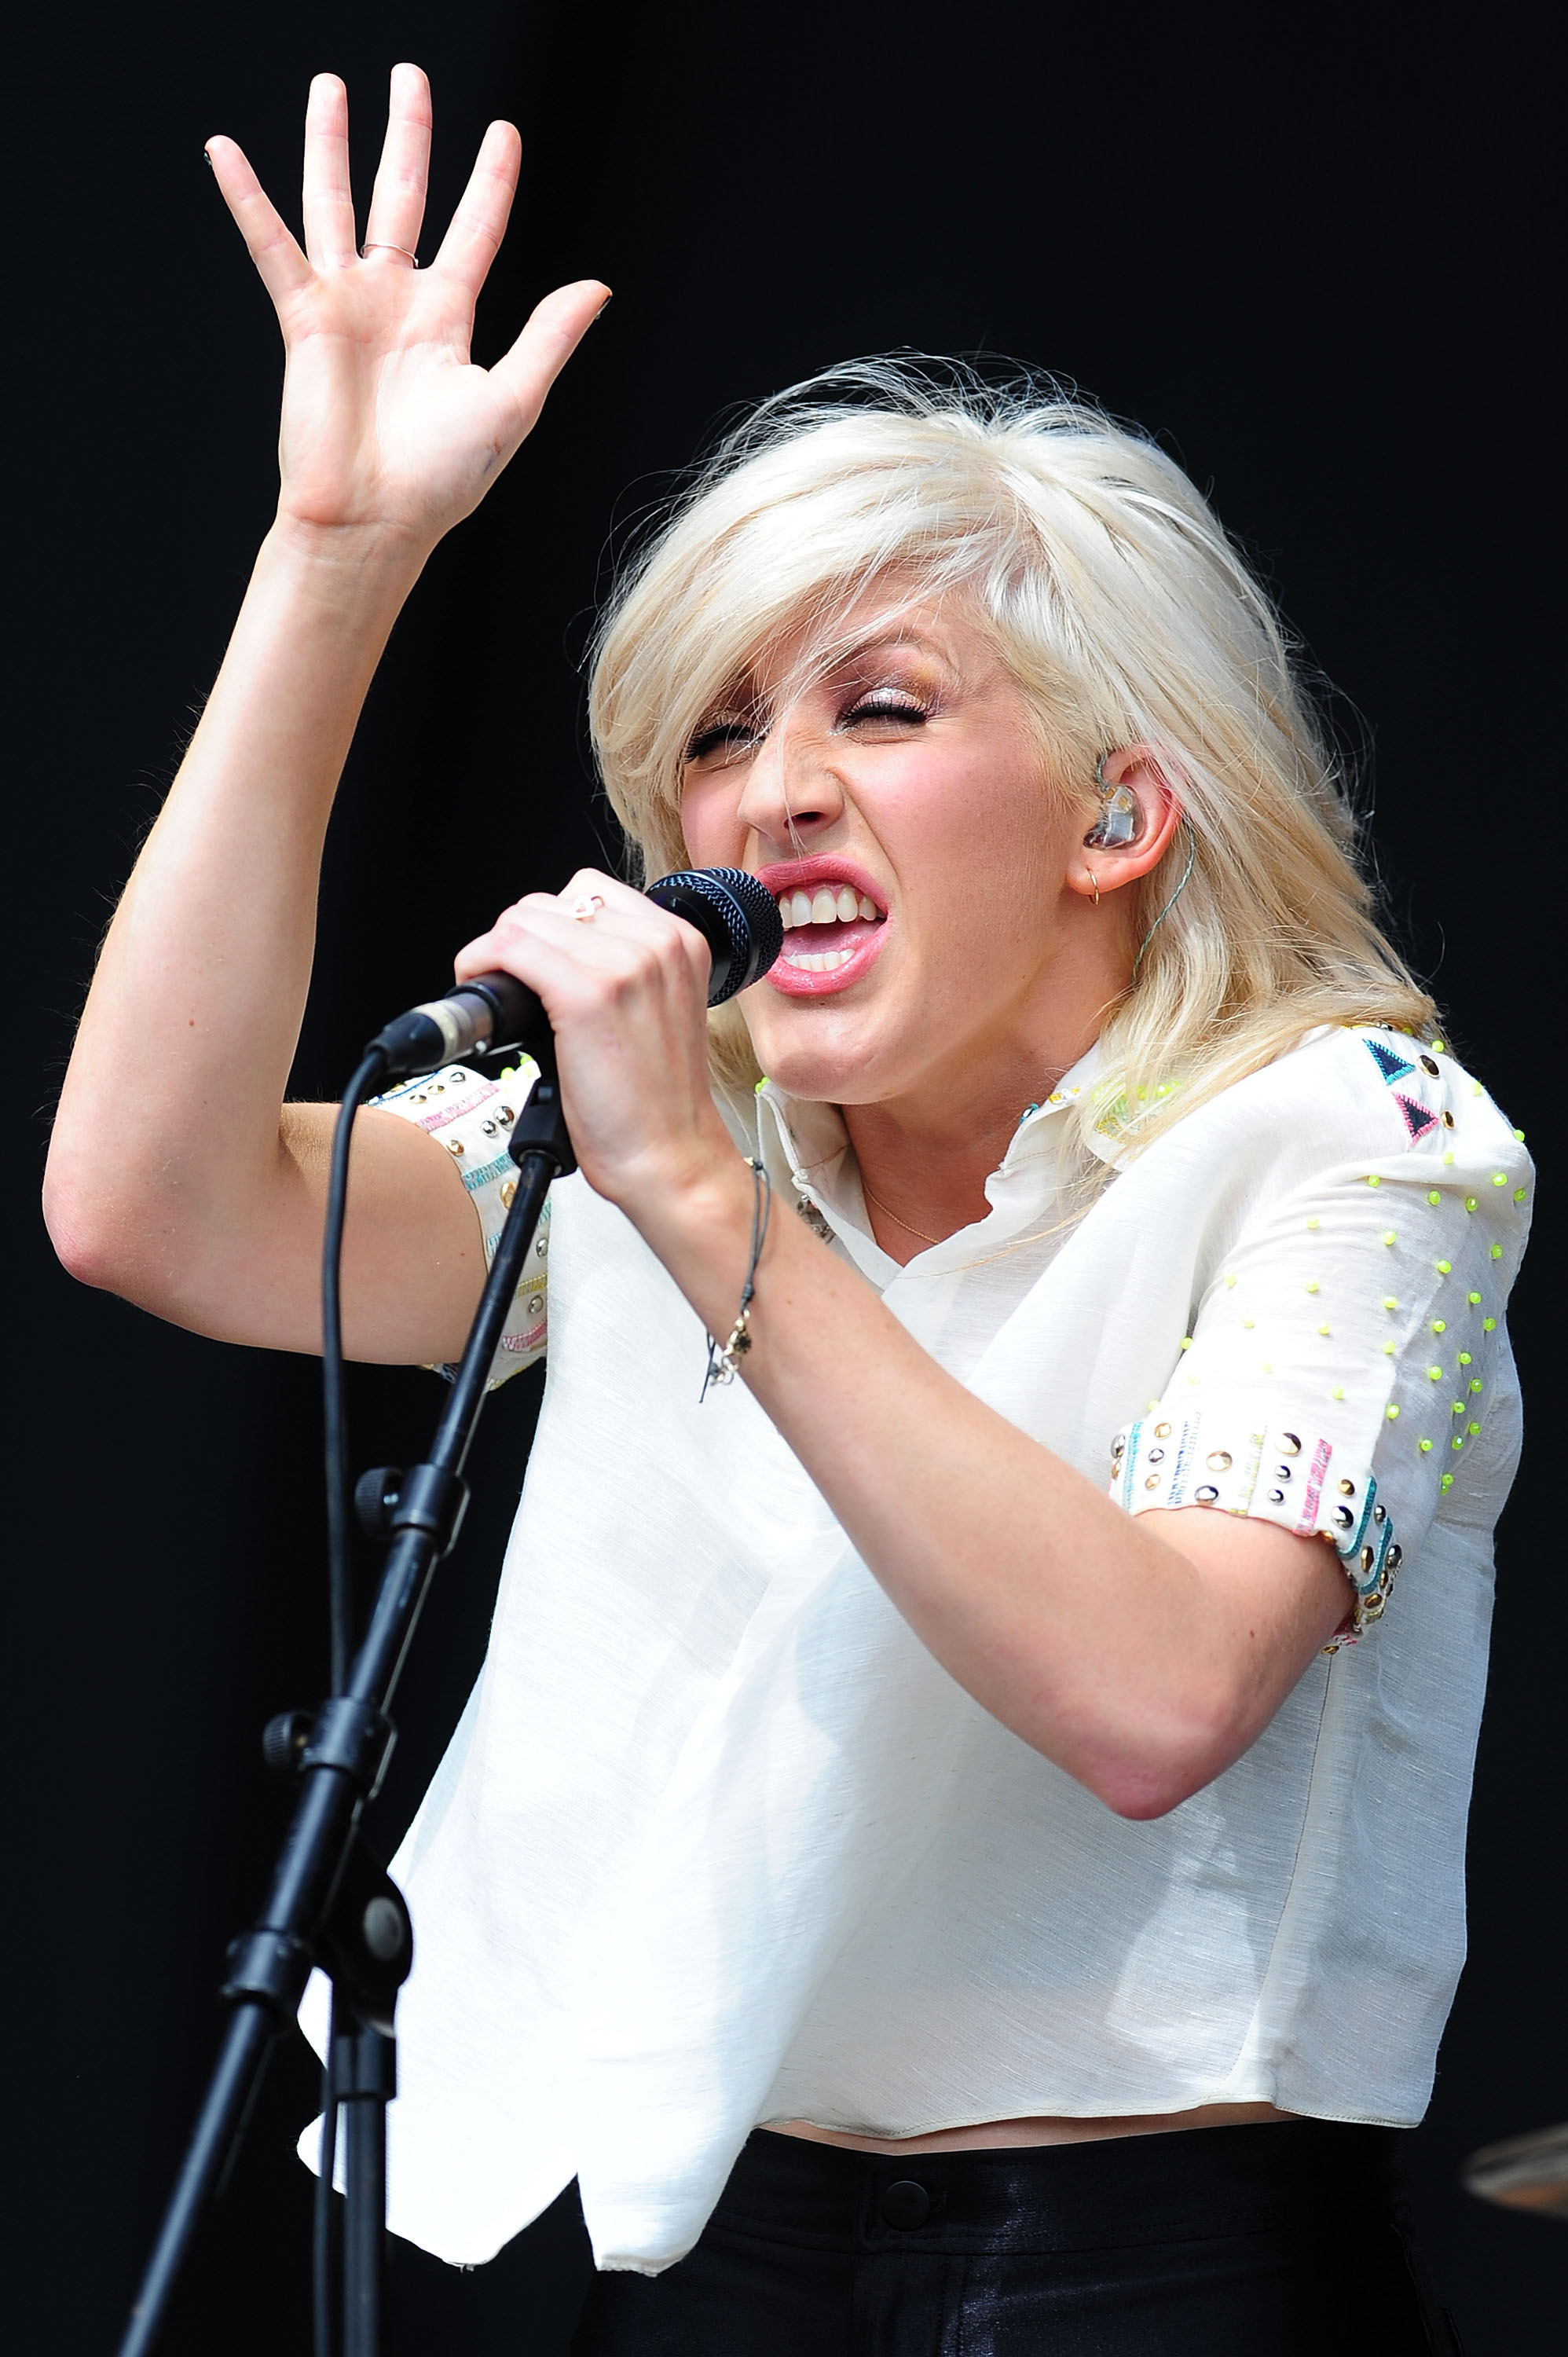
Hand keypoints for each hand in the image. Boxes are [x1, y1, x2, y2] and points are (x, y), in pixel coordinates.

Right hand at [206, 64, 607, 550]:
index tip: (503, 131)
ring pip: (338, 202)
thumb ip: (549, 337)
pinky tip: (224, 149)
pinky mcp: (304, 318)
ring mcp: (348, 305)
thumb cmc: (443, 480)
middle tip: (409, 75)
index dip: (490, 180)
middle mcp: (397, 301)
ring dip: (332, 143)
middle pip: (404, 195)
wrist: (374, 520)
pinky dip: (246, 198)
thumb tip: (597, 285)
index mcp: (449, 320)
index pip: (475, 229)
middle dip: (408, 134)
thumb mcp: (514, 401)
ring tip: (331, 86)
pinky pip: (272, 244)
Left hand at [454, 874, 738, 1214]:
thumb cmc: (657, 1104)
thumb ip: (623, 970)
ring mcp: (626, 965)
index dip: (549, 927)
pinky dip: (482, 965)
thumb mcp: (658, 1012)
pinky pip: (511, 948)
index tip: (536, 963)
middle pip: (552, 902)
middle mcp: (658, 943)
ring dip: (496, 953)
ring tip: (500, 996)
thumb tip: (551, 953)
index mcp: (680, 940)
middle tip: (513, 987)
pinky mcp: (588, 995)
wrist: (671, 1159)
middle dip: (521, 940)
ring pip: (525, 920)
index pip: (589, 891)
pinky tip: (487, 999)